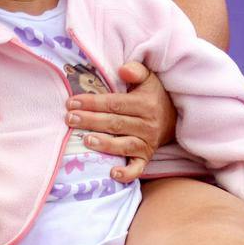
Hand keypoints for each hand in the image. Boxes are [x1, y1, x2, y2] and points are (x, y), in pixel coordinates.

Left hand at [67, 61, 175, 182]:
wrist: (174, 117)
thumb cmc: (152, 95)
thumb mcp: (148, 78)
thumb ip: (136, 70)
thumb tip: (123, 69)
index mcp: (145, 104)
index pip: (115, 103)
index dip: (93, 103)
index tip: (72, 102)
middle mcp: (147, 125)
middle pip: (115, 123)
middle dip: (91, 121)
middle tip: (69, 119)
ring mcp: (147, 143)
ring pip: (124, 145)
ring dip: (105, 144)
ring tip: (86, 141)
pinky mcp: (146, 157)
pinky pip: (138, 168)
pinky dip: (127, 173)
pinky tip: (112, 174)